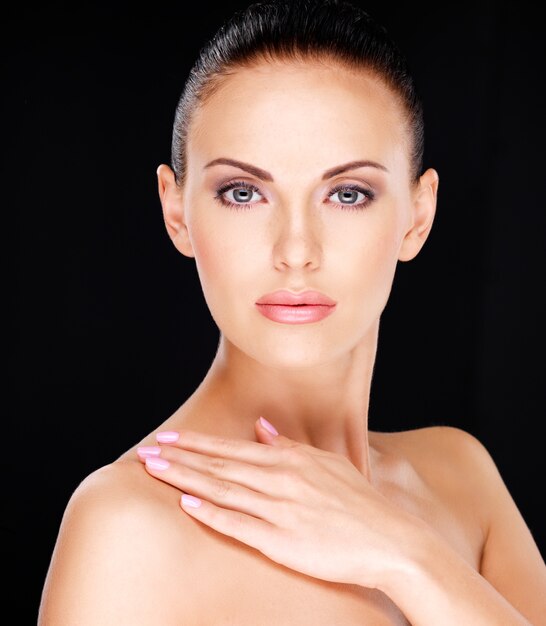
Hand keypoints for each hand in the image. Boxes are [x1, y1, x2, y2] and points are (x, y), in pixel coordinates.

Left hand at [137, 417, 426, 587]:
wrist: (391, 540)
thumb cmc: (359, 503)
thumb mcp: (326, 464)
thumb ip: (290, 446)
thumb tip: (262, 428)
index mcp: (290, 460)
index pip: (232, 448)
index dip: (197, 443)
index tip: (169, 438)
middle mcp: (280, 479)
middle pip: (219, 466)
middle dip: (180, 456)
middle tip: (146, 450)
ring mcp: (279, 509)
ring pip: (222, 489)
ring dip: (185, 478)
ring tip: (154, 470)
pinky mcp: (282, 540)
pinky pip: (239, 524)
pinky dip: (211, 512)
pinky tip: (187, 503)